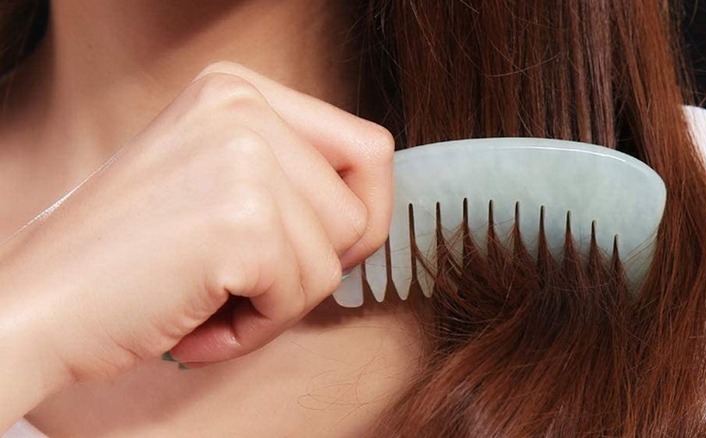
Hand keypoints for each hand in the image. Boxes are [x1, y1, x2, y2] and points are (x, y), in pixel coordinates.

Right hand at [0, 62, 393, 385]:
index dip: (358, 212)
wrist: (33, 303)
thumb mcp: (211, 179)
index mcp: (238, 91)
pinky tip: (199, 322)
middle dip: (315, 265)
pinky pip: (300, 296)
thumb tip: (369, 214)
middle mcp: (244, 108)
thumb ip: (289, 177)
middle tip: (249, 283)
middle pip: (360, 206)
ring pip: (336, 258)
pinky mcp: (242, 221)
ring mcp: (244, 158)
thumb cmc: (123, 258)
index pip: (367, 148)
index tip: (317, 248)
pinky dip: (255, 328)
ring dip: (278, 301)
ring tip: (210, 300)